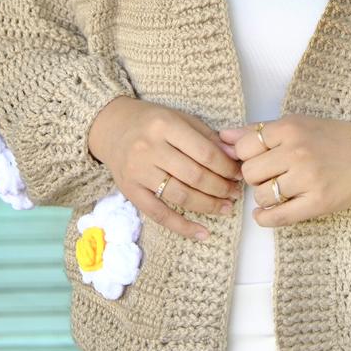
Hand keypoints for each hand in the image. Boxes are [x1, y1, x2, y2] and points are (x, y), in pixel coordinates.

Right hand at [87, 96, 243, 240]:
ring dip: (208, 206)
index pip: (204, 153)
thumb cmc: (151, 121)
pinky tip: (202, 233)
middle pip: (194, 176)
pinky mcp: (130, 190)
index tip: (238, 174)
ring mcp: (138, 171)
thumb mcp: (180, 118)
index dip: (226, 167)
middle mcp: (150, 148)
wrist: (111, 126)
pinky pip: (159, 214)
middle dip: (221, 188)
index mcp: (166, 125)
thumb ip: (207, 136)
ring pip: (180, 196)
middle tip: (235, 193)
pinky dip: (182, 226)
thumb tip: (234, 155)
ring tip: (226, 208)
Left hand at [218, 114, 350, 226]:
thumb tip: (223, 136)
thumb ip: (259, 130)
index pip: (245, 146)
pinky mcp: (316, 203)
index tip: (254, 159)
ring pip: (262, 195)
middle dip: (254, 177)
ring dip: (263, 196)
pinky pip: (277, 217)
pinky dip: (265, 218)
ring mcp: (307, 179)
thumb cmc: (332, 138)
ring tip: (277, 190)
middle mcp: (296, 152)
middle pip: (250, 172)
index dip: (244, 155)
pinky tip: (265, 214)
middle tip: (268, 176)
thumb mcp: (297, 124)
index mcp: (290, 128)